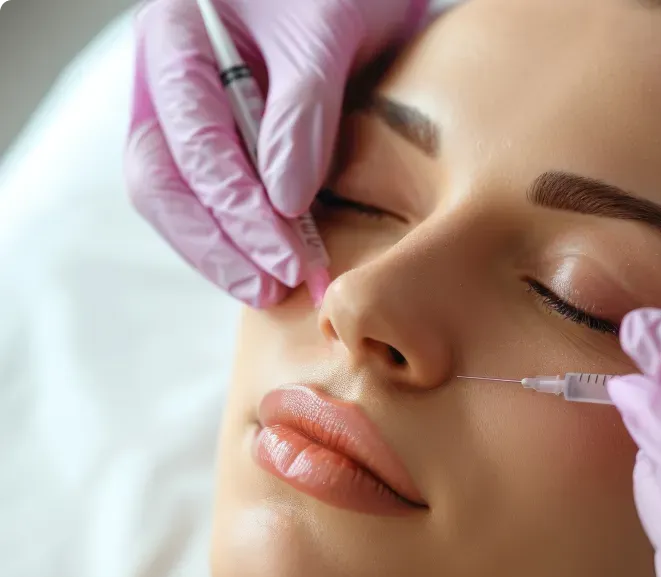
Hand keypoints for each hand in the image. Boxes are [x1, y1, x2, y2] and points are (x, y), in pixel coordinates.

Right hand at [125, 0, 427, 306]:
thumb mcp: (326, 31)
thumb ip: (302, 110)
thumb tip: (284, 202)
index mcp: (175, 37)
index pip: (188, 137)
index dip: (234, 204)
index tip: (284, 252)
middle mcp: (166, 81)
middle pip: (163, 180)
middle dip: (217, 241)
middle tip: (273, 285)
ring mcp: (183, 116)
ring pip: (176, 199)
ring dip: (221, 251)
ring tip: (270, 290)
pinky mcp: (213, 143)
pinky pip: (205, 199)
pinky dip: (234, 237)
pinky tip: (266, 265)